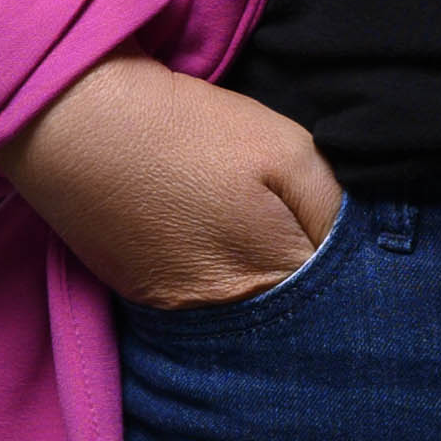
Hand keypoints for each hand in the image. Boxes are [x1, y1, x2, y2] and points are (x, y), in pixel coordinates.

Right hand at [0, 49, 346, 308]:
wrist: (73, 119)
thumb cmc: (188, 129)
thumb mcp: (289, 152)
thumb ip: (336, 211)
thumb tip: (367, 253)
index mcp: (268, 281)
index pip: (338, 306)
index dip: (353, 277)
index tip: (356, 250)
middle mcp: (220, 318)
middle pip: (289, 322)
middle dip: (311, 295)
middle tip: (310, 244)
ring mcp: (172, 314)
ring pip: (243, 319)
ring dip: (261, 292)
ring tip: (255, 238)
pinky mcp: (138, 297)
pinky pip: (197, 308)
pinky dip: (214, 283)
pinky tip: (210, 241)